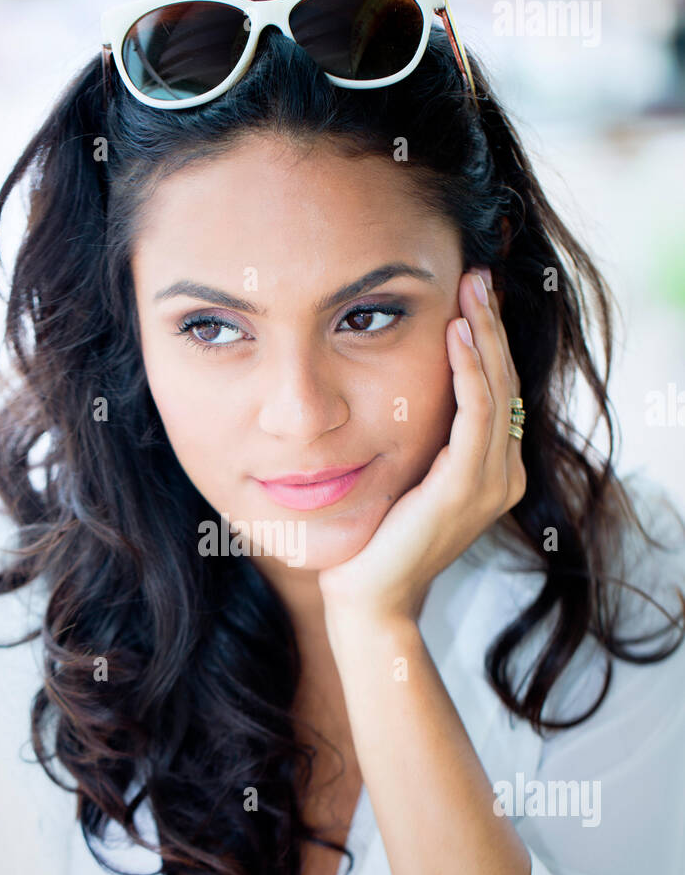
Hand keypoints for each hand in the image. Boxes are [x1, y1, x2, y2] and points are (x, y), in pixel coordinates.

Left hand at [318, 269, 525, 625]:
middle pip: (505, 383)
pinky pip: (477, 414)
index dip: (488, 341)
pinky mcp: (466, 487)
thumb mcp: (402, 479)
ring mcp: (490, 483)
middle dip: (491, 325)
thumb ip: (418, 443)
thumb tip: (396, 390)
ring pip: (497, 390)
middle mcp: (502, 476)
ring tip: (471, 290)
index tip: (471, 295)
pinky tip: (456, 334)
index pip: (498, 392)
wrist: (369, 599)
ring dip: (484, 335)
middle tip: (478, 275)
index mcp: (491, 473)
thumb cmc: (374, 541)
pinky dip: (469, 370)